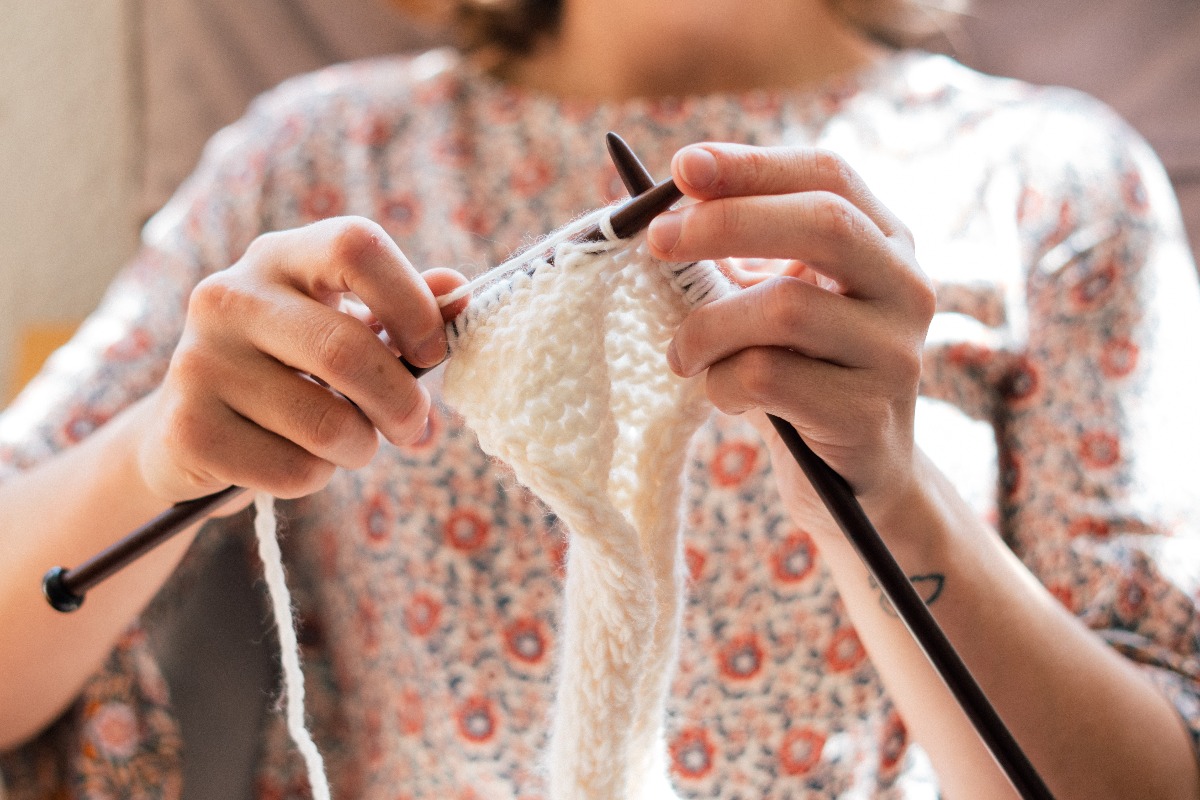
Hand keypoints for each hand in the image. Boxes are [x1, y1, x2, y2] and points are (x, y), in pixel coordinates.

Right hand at [135, 216, 466, 503]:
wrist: (193, 434)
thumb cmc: (294, 373)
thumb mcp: (349, 329)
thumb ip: (405, 310)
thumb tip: (459, 292)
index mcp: (280, 257)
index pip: (356, 247)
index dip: (413, 304)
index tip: (431, 352)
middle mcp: (229, 295)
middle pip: (347, 352)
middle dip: (401, 404)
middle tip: (412, 426)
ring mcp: (199, 360)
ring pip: (326, 424)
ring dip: (359, 447)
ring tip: (346, 442)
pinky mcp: (185, 429)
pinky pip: (293, 470)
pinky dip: (315, 478)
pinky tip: (292, 459)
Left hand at [647, 144, 934, 536]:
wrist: (848, 479)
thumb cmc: (797, 375)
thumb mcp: (772, 303)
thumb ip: (732, 258)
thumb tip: (651, 212)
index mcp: (885, 242)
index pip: (828, 175)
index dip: (754, 164)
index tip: (683, 166)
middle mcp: (906, 288)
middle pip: (824, 224)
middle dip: (727, 223)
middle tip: (657, 240)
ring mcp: (896, 353)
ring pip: (786, 309)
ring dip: (709, 326)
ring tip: (682, 352)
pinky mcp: (868, 415)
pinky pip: (770, 378)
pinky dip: (723, 383)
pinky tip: (724, 395)